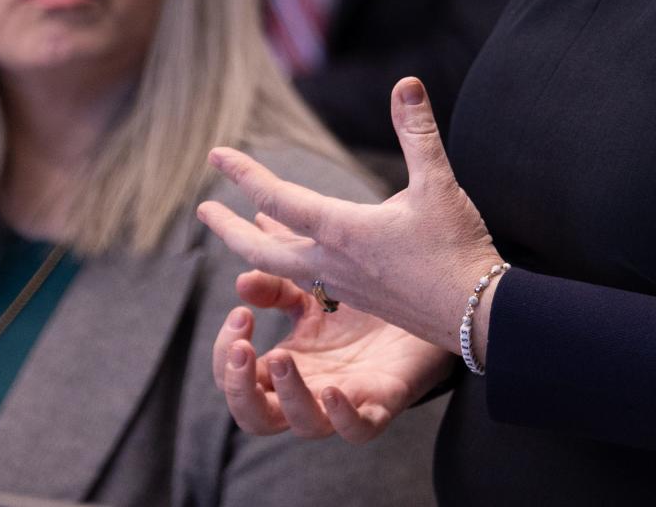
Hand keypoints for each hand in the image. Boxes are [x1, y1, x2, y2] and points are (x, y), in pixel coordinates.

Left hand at [198, 78, 500, 356]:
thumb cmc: (456, 249)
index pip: (279, 199)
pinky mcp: (362, 300)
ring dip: (257, 247)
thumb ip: (418, 133)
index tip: (215, 155)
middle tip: (201, 212)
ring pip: (284, 268)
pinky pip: (309, 281)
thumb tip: (406, 82)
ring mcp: (346, 287)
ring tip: (244, 230)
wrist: (477, 316)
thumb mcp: (438, 184)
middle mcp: (334, 263)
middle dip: (228, 230)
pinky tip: (300, 257)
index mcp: (343, 232)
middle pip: (261, 251)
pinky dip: (290, 262)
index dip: (244, 174)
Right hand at [212, 269, 451, 443]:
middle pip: (254, 416)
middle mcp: (310, 386)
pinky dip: (342, 417)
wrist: (429, 304)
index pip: (236, 374)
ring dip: (287, 396)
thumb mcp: (319, 280)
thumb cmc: (367, 300)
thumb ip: (285, 264)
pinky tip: (334, 391)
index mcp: (289, 359)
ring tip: (282, 357)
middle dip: (238, 386)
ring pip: (303, 425)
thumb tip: (255, 226)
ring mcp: (345, 399)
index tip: (239, 314)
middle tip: (241, 346)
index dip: (225, 352)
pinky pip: (359, 429)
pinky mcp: (383, 403)